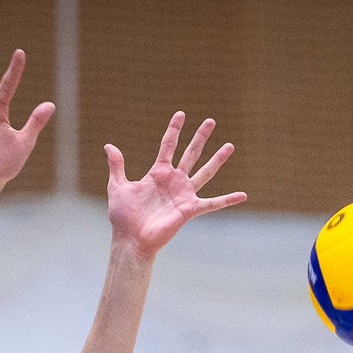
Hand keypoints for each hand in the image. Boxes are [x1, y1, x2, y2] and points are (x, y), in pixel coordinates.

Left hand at [106, 111, 245, 257]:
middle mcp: (174, 181)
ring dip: (217, 159)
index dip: (174, 129)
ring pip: (204, 172)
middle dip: (200, 137)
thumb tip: (108, 146)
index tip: (181, 114)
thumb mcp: (118, 186)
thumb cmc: (123, 216)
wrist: (131, 239)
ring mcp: (183, 194)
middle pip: (190, 153)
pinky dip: (228, 199)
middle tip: (210, 121)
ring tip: (229, 145)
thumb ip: (117, 166)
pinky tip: (243, 195)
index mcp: (157, 173)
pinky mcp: (190, 209)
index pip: (168, 145)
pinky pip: (212, 203)